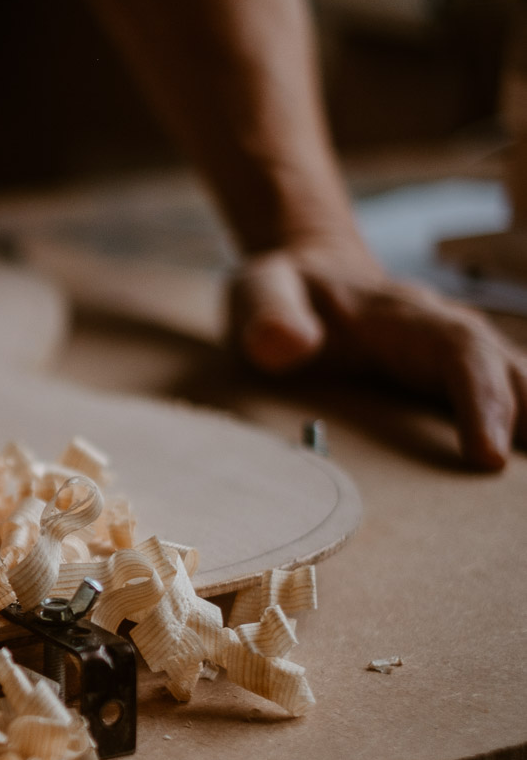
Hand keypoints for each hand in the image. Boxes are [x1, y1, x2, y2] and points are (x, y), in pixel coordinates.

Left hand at [227, 236, 526, 468]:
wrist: (309, 275)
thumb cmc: (283, 293)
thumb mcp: (260, 291)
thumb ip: (268, 315)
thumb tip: (287, 345)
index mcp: (403, 316)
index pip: (459, 352)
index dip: (482, 399)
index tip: (488, 455)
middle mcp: (444, 331)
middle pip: (507, 368)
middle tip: (526, 484)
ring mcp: (457, 352)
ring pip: (519, 380)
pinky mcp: (458, 373)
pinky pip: (507, 393)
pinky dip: (525, 421)